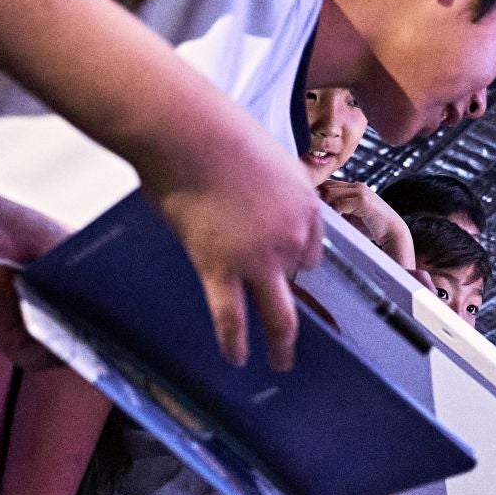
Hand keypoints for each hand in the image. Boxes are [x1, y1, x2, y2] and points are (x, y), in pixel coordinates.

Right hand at [140, 118, 321, 369]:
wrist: (186, 130)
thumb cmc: (215, 130)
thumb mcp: (262, 156)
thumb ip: (265, 188)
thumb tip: (247, 200)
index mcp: (305, 206)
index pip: (309, 250)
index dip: (293, 260)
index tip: (284, 270)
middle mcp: (292, 238)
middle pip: (299, 281)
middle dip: (300, 308)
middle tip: (296, 330)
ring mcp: (259, 258)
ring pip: (279, 315)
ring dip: (282, 345)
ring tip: (281, 364)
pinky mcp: (221, 269)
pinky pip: (232, 317)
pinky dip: (235, 342)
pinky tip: (236, 358)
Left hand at [318, 179, 414, 267]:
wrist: (394, 232)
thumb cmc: (372, 227)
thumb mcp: (352, 215)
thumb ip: (339, 209)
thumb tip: (320, 210)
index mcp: (355, 188)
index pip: (329, 184)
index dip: (319, 193)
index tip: (313, 206)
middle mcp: (357, 186)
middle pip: (327, 186)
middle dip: (319, 199)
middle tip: (316, 213)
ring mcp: (361, 191)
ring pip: (330, 193)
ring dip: (326, 206)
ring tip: (327, 218)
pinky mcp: (363, 200)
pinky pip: (339, 204)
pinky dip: (334, 212)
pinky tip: (336, 221)